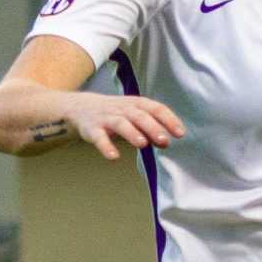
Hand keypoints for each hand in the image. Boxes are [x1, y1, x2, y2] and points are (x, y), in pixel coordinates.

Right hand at [63, 92, 184, 159]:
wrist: (80, 106)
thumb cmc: (115, 113)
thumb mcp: (134, 114)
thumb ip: (150, 127)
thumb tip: (166, 141)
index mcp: (136, 104)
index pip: (156, 108)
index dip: (169, 120)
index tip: (180, 133)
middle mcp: (122, 109)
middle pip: (140, 116)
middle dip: (153, 127)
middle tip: (164, 141)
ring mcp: (107, 118)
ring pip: (121, 123)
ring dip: (132, 133)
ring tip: (143, 144)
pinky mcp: (92, 129)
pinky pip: (99, 138)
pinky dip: (106, 147)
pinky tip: (113, 156)